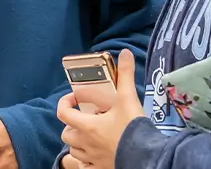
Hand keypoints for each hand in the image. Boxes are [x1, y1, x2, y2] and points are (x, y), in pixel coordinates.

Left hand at [58, 49, 142, 166]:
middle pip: (66, 134)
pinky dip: (87, 161)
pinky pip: (86, 167)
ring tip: (90, 135)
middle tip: (84, 118)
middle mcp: (86, 143)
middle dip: (71, 125)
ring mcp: (93, 158)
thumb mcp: (128, 98)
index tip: (75, 99)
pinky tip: (96, 154)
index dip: (65, 103)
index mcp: (87, 126)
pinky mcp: (101, 168)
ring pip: (74, 151)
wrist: (148, 156)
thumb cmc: (133, 128)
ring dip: (78, 143)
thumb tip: (125, 53)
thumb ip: (125, 75)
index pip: (62, 112)